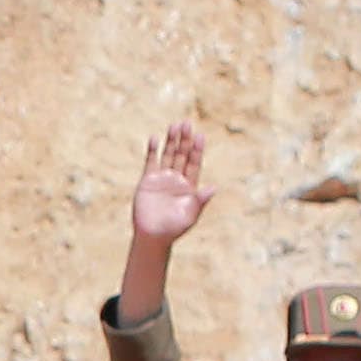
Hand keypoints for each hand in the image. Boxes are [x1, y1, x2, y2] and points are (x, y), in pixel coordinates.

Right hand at [129, 123, 215, 246]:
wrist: (152, 236)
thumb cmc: (174, 229)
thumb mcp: (190, 214)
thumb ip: (200, 200)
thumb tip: (213, 188)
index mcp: (190, 186)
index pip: (195, 163)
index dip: (197, 150)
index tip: (200, 136)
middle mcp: (177, 179)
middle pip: (182, 155)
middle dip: (185, 140)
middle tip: (187, 124)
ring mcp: (162, 178)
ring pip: (168, 155)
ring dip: (171, 141)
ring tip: (175, 125)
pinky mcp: (148, 180)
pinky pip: (151, 162)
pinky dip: (153, 151)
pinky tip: (156, 138)